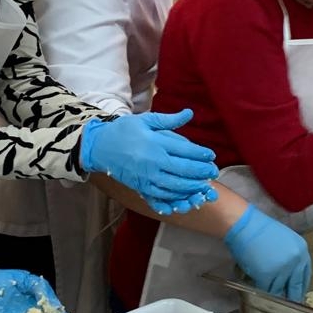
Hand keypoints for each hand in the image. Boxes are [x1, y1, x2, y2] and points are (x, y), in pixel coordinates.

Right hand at [79, 108, 218, 215]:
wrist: (100, 146)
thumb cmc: (124, 130)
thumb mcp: (146, 120)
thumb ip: (169, 120)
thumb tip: (190, 113)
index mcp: (156, 143)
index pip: (186, 150)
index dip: (201, 154)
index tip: (211, 155)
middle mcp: (153, 162)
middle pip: (184, 170)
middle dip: (201, 172)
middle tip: (213, 172)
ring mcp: (147, 177)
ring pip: (175, 186)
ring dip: (192, 187)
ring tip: (203, 185)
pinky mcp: (141, 187)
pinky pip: (161, 197)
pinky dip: (175, 199)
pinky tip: (185, 197)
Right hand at [224, 205, 311, 301]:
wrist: (245, 225)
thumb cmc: (260, 229)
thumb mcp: (284, 240)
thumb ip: (291, 256)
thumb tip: (289, 273)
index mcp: (301, 250)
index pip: (305, 274)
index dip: (300, 285)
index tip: (296, 292)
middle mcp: (295, 261)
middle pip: (295, 286)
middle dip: (291, 295)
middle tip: (287, 302)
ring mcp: (282, 269)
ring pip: (279, 290)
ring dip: (274, 293)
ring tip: (269, 294)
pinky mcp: (267, 276)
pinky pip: (266, 290)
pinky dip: (262, 291)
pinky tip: (259, 289)